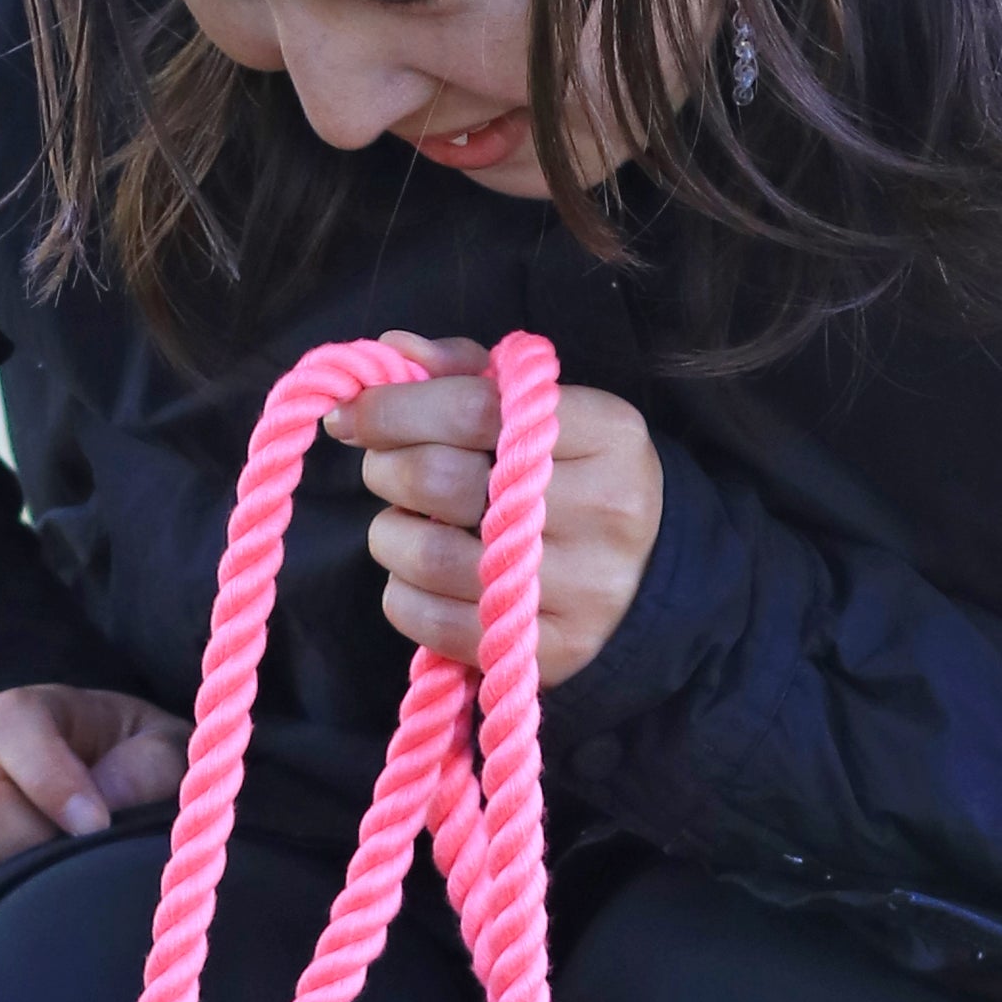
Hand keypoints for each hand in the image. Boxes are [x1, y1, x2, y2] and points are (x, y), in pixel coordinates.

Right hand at [0, 681, 191, 924]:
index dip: (48, 777)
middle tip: (71, 876)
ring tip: (40, 907)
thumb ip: (150, 766)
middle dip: (26, 848)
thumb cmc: (145, 782)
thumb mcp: (170, 757)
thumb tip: (107, 801)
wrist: (124, 822)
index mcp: (29, 721)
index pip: (9, 724)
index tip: (94, 825)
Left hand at [329, 338, 664, 690]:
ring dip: (390, 532)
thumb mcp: (544, 411)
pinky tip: (422, 576)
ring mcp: (581, 589)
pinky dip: (403, 592)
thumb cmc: (575, 474)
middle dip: (386, 467)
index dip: (393, 407)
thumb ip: (467, 374)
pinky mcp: (550, 652)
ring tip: (406, 522)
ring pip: (427, 554)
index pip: (475, 409)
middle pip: (441, 480)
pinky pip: (431, 621)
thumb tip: (390, 349)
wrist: (649, 574)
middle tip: (386, 466)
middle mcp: (604, 510)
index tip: (351, 413)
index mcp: (607, 434)